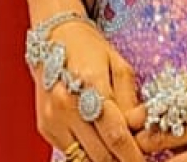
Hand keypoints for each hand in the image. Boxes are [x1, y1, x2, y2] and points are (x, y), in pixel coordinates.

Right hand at [30, 19, 145, 161]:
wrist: (54, 37)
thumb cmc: (90, 48)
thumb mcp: (118, 65)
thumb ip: (130, 101)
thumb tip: (141, 130)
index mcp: (90, 84)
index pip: (116, 135)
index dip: (133, 155)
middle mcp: (66, 103)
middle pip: (101, 154)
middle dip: (121, 159)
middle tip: (134, 157)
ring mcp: (53, 118)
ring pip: (84, 159)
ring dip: (103, 159)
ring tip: (116, 151)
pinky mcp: (45, 127)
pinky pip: (70, 153)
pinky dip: (87, 153)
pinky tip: (97, 142)